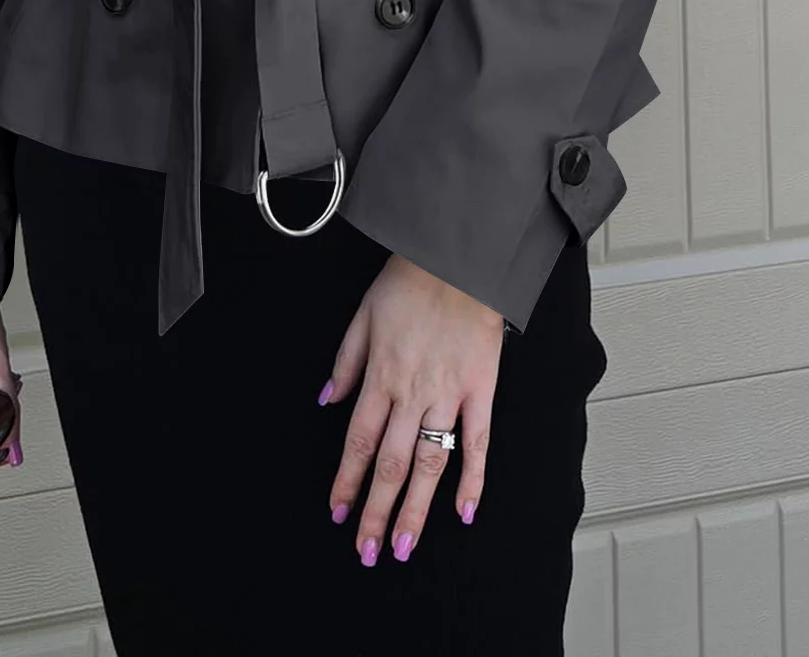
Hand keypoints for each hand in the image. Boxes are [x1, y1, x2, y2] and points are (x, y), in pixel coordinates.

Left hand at [319, 252, 504, 563]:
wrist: (460, 258)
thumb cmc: (411, 281)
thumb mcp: (363, 314)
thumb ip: (346, 362)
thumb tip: (327, 399)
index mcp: (381, 375)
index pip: (359, 442)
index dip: (347, 481)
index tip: (338, 512)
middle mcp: (412, 393)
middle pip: (391, 464)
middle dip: (377, 511)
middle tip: (368, 550)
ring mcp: (450, 395)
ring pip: (430, 464)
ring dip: (416, 509)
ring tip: (405, 545)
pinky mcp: (482, 391)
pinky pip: (478, 443)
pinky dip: (473, 480)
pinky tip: (465, 511)